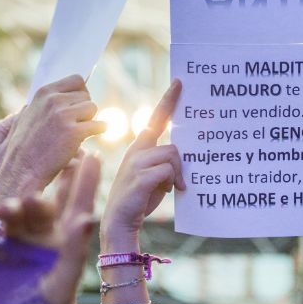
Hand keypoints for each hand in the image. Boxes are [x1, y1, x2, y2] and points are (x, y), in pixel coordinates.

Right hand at [0, 74, 104, 195]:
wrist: (21, 171)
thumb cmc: (26, 147)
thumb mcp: (28, 116)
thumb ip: (45, 103)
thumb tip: (63, 94)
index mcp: (43, 93)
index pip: (77, 80)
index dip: (80, 94)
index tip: (78, 106)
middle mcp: (53, 100)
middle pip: (86, 96)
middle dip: (84, 110)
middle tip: (74, 125)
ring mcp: (63, 115)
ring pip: (93, 109)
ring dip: (89, 121)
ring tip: (75, 134)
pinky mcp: (74, 133)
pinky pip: (100, 125)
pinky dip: (98, 131)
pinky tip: (86, 139)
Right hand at [0, 155, 100, 303]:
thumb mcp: (56, 291)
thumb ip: (72, 254)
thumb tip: (88, 217)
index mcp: (62, 254)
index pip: (77, 212)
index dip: (86, 185)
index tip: (95, 155)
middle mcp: (39, 246)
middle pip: (45, 208)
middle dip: (42, 198)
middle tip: (36, 196)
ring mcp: (11, 246)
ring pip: (15, 212)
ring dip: (14, 208)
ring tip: (11, 212)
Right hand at [101, 80, 184, 250]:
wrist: (120, 221)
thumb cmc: (139, 198)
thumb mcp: (153, 176)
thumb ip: (164, 162)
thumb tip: (182, 158)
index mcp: (139, 147)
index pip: (156, 119)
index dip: (168, 100)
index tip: (179, 82)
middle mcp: (136, 150)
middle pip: (172, 144)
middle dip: (181, 162)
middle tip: (181, 177)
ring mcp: (136, 162)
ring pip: (173, 156)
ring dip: (177, 175)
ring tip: (173, 188)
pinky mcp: (140, 176)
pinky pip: (168, 170)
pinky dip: (173, 182)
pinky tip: (168, 192)